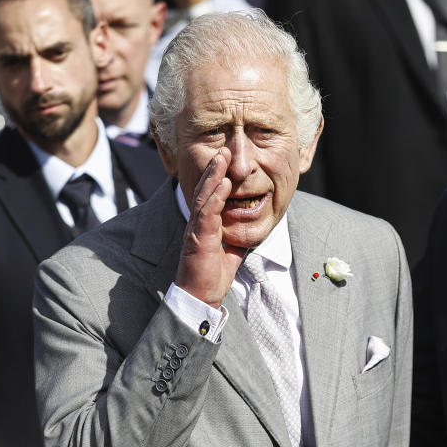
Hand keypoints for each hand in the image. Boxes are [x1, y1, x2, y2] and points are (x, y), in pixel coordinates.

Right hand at [175, 149, 245, 307]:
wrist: (201, 296)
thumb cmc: (213, 273)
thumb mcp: (231, 247)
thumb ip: (237, 232)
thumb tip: (250, 222)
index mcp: (204, 222)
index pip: (209, 194)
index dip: (217, 176)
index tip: (226, 158)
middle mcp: (197, 222)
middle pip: (204, 189)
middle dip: (214, 168)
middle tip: (223, 150)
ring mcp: (196, 229)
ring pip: (203, 197)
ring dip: (213, 176)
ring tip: (221, 159)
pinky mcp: (198, 239)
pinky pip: (207, 215)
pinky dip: (215, 198)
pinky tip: (224, 185)